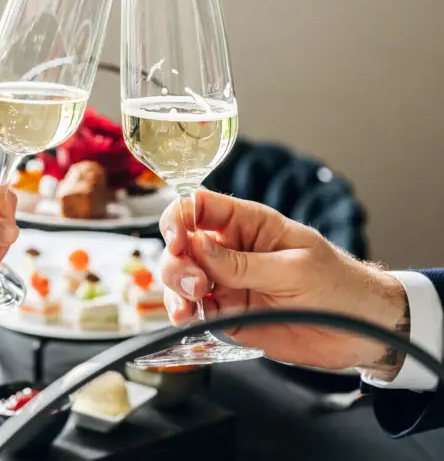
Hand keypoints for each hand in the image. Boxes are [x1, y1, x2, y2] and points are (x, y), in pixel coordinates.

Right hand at [160, 190, 408, 378]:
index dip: (181, 218)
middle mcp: (231, 250)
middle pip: (182, 244)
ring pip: (181, 277)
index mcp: (249, 224)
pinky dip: (184, 313)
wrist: (361, 330)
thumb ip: (243, 263)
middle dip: (177, 261)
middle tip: (196, 283)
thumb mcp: (293, 267)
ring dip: (176, 289)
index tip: (179, 240)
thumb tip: (198, 245)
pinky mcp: (227, 312)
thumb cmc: (338, 283)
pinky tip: (189, 318)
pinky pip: (194, 310)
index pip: (201, 207)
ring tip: (191, 305)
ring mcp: (227, 282)